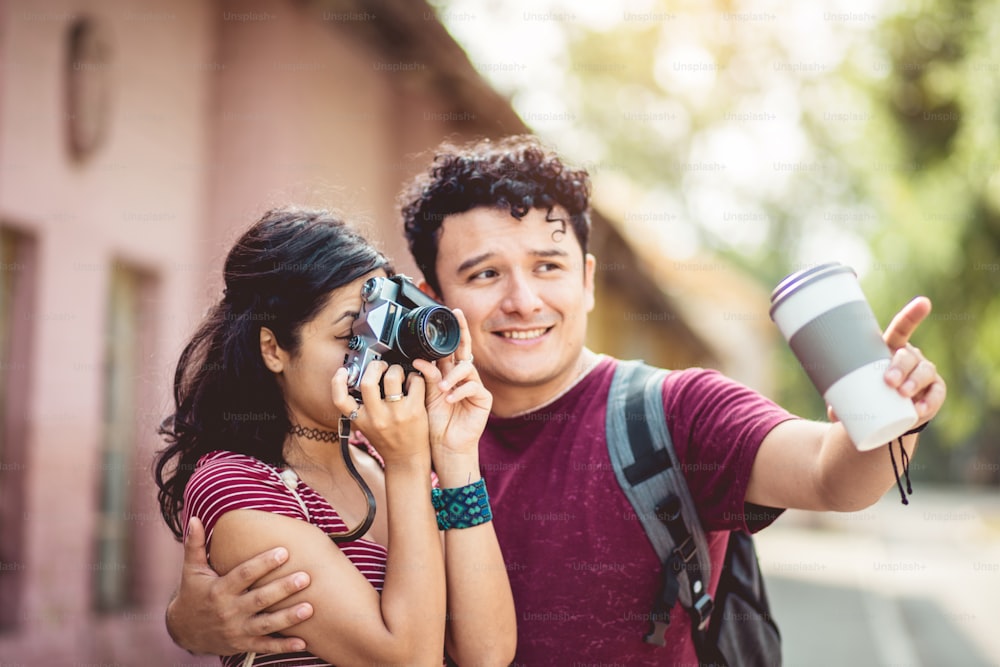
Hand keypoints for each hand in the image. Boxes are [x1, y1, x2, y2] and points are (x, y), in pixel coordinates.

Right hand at [166, 517, 312, 655]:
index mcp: (219, 590)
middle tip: (305, 577)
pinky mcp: (242, 644)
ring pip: (266, 624)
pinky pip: (265, 645)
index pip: (244, 575)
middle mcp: (228, 610)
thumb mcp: (191, 570)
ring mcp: (236, 630)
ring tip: (309, 608)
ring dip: (288, 618)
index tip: (284, 551)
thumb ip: (195, 545)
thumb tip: (194, 518)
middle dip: (283, 589)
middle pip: (259, 599)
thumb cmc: (192, 593)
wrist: (183, 630)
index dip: (263, 564)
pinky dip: (283, 645)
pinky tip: (303, 642)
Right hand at [331, 361, 429, 465]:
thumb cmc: (387, 442)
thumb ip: (361, 409)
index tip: (343, 371)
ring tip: (399, 373)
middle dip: (375, 366)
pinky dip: (414, 378)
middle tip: (381, 366)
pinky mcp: (415, 411)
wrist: (406, 461)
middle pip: (367, 382)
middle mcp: (376, 417)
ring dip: (396, 369)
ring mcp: (396, 414)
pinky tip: (413, 383)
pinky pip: (414, 382)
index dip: (337, 382)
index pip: (340, 400)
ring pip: (392, 377)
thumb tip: (360, 382)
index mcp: (361, 420)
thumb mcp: (366, 427)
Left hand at [412, 309, 491, 476]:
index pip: (450, 347)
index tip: (450, 311)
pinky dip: (459, 391)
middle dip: (462, 331)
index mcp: (447, 373)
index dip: (452, 330)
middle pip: (464, 348)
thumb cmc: (434, 423)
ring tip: (442, 389)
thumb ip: (426, 377)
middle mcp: (461, 376)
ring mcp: (474, 386)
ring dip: (452, 376)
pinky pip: (473, 386)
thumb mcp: (426, 397)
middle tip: (458, 315)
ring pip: (466, 368)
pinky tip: (450, 399)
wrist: (444, 447)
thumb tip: (420, 359)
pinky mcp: (483, 398)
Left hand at [826, 296, 945, 426]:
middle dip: (900, 366)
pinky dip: (929, 402)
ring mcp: (924, 373)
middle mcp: (910, 357)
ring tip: (902, 393)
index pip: (902, 329)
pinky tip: (920, 409)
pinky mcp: (933, 391)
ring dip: (914, 381)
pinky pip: (936, 394)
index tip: (924, 302)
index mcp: (889, 348)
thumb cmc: (867, 391)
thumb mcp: (853, 388)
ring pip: (925, 371)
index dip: (912, 315)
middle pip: (908, 356)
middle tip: (889, 381)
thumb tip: (834, 410)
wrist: (886, 414)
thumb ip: (841, 396)